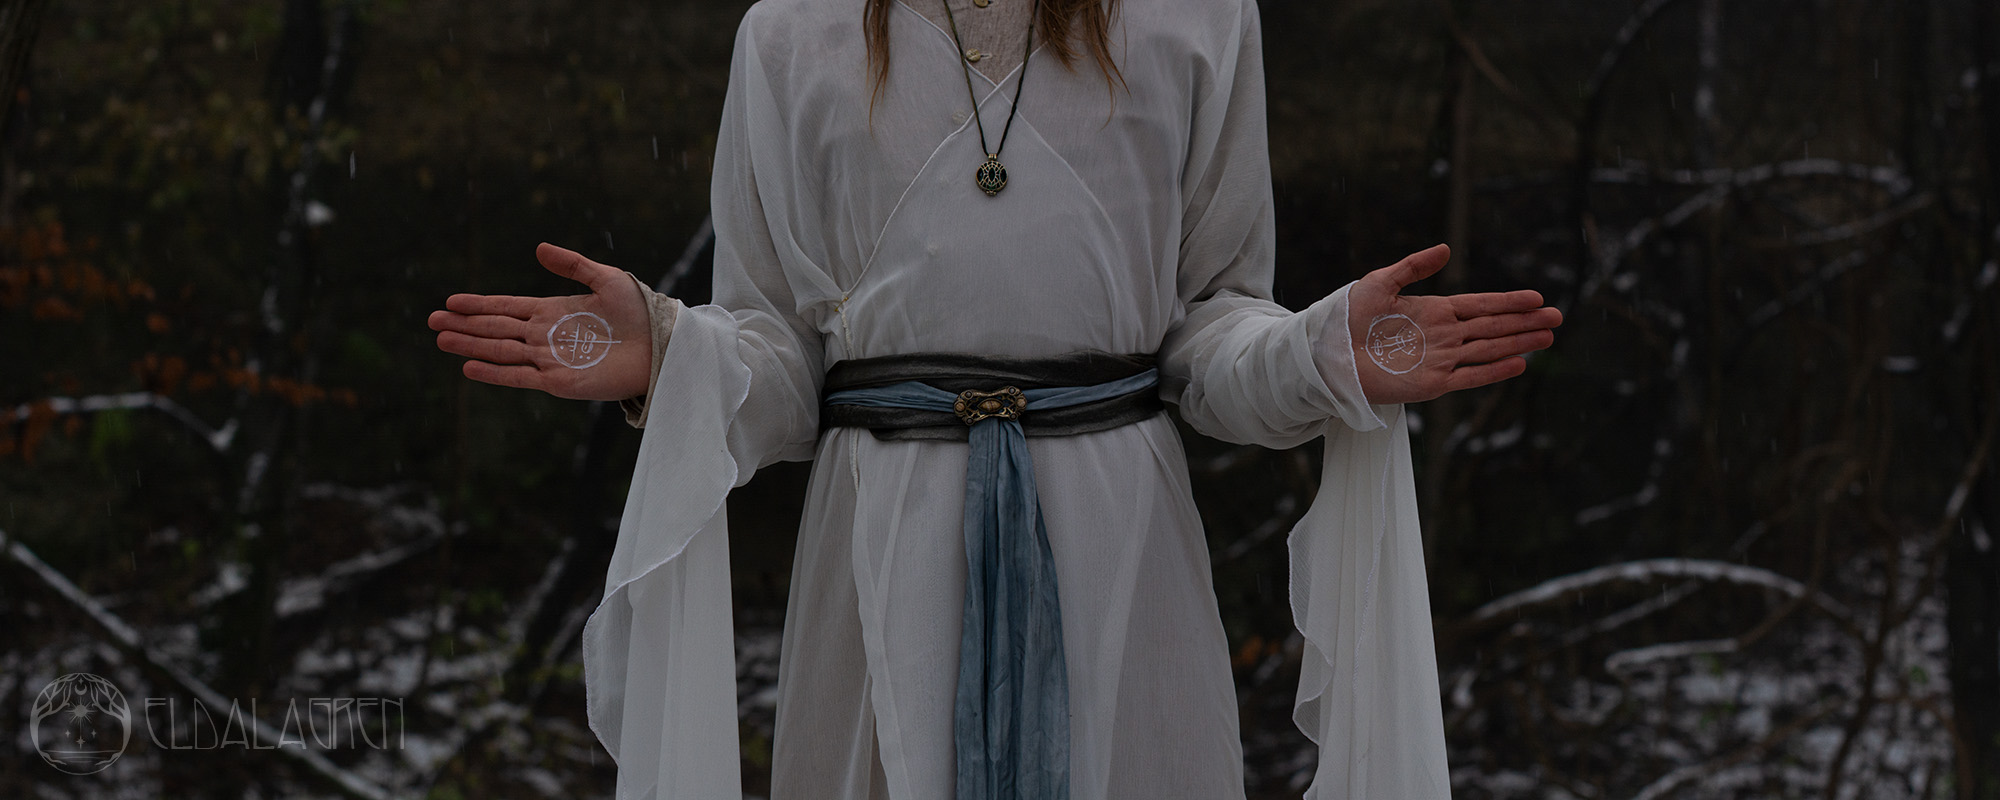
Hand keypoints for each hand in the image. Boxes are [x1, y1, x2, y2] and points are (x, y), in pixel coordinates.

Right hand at [428, 243, 655, 400]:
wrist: (662, 345)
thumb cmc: (640, 312)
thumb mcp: (606, 278)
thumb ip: (572, 264)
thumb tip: (538, 248)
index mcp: (553, 311)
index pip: (506, 308)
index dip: (479, 305)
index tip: (450, 302)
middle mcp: (545, 336)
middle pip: (495, 329)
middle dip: (464, 325)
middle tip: (431, 321)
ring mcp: (549, 359)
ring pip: (500, 351)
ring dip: (470, 346)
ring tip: (441, 340)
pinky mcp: (559, 381)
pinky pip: (519, 377)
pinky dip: (494, 373)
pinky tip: (469, 367)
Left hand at [1346, 244, 1561, 403]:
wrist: (1327, 354)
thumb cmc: (1347, 318)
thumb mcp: (1380, 282)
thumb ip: (1414, 266)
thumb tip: (1446, 249)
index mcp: (1433, 311)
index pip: (1480, 305)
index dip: (1508, 302)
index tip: (1537, 298)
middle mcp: (1442, 335)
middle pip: (1493, 327)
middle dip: (1525, 322)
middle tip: (1557, 318)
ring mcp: (1440, 360)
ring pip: (1489, 349)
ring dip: (1519, 344)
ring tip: (1548, 339)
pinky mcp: (1432, 384)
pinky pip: (1470, 376)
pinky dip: (1494, 371)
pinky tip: (1519, 363)